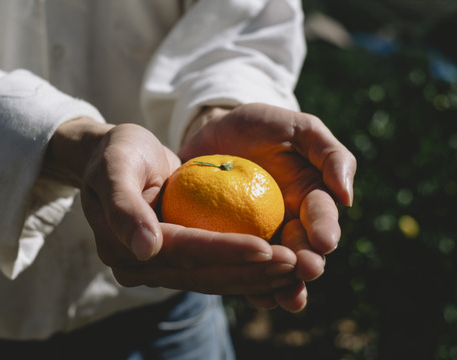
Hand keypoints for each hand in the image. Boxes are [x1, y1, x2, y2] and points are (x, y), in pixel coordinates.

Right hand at [59, 121, 301, 296]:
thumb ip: (124, 206)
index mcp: (124, 250)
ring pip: (215, 277)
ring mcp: (162, 266)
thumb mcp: (114, 167)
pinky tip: (277, 262)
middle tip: (294, 265)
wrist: (113, 158)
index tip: (267, 248)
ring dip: (256, 276)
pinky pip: (216, 267)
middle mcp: (143, 267)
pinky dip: (247, 268)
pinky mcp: (178, 258)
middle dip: (251, 272)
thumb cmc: (115, 154)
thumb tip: (146, 248)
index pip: (185, 252)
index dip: (227, 252)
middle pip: (205, 273)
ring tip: (295, 268)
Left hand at [179, 103, 356, 310]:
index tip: (324, 241)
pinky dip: (247, 282)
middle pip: (303, 250)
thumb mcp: (299, 128)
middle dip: (308, 264)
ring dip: (282, 285)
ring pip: (275, 268)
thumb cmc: (259, 126)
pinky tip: (252, 295)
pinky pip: (240, 265)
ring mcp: (258, 235)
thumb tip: (348, 198)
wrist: (214, 131)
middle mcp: (289, 222)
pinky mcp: (230, 241)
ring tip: (283, 298)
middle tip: (306, 270)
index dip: (325, 230)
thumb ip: (330, 155)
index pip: (322, 217)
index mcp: (309, 198)